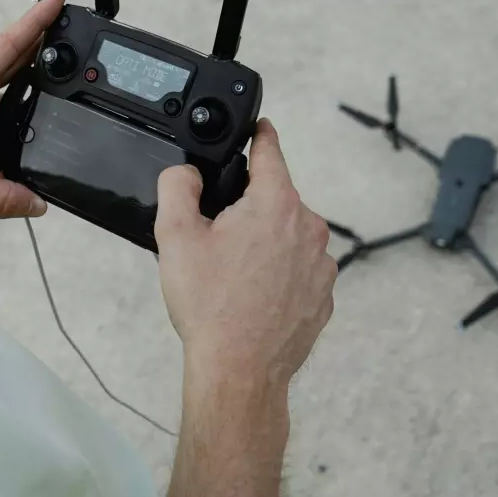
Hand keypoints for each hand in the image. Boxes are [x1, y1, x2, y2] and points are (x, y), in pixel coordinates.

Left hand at [0, 0, 66, 223]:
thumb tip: (36, 203)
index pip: (5, 47)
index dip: (34, 22)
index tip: (57, 0)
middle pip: (6, 64)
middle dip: (38, 50)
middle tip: (68, 36)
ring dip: (22, 94)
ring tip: (53, 94)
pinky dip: (3, 128)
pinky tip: (17, 146)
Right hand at [154, 119, 336, 390]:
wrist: (239, 370)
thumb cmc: (211, 306)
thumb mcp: (175, 236)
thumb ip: (177, 187)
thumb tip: (186, 172)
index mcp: (276, 204)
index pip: (271, 152)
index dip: (260, 135)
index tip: (260, 126)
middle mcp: (308, 229)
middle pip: (275, 200)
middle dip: (247, 210)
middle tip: (215, 240)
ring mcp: (321, 265)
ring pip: (286, 237)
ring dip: (263, 244)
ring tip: (231, 277)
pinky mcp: (323, 296)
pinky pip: (297, 271)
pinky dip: (277, 275)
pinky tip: (250, 297)